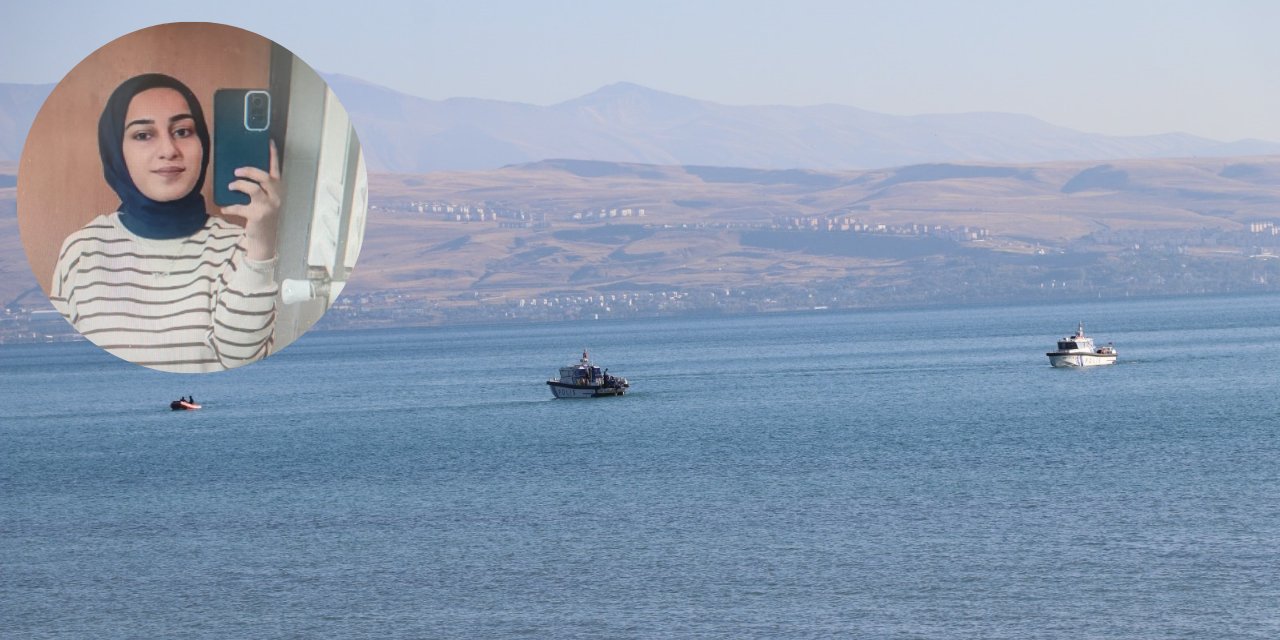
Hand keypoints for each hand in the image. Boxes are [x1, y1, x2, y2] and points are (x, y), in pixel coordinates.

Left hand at [221, 140, 281, 260]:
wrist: (265, 239)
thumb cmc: (262, 214)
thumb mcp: (264, 199)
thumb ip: (258, 186)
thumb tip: (238, 172)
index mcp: (277, 189)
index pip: (276, 169)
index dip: (273, 155)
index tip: (269, 141)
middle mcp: (275, 196)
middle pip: (264, 177)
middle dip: (249, 171)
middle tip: (236, 171)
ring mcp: (268, 206)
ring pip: (253, 189)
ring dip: (239, 185)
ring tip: (230, 185)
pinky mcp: (257, 216)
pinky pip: (240, 207)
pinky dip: (230, 207)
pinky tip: (223, 208)